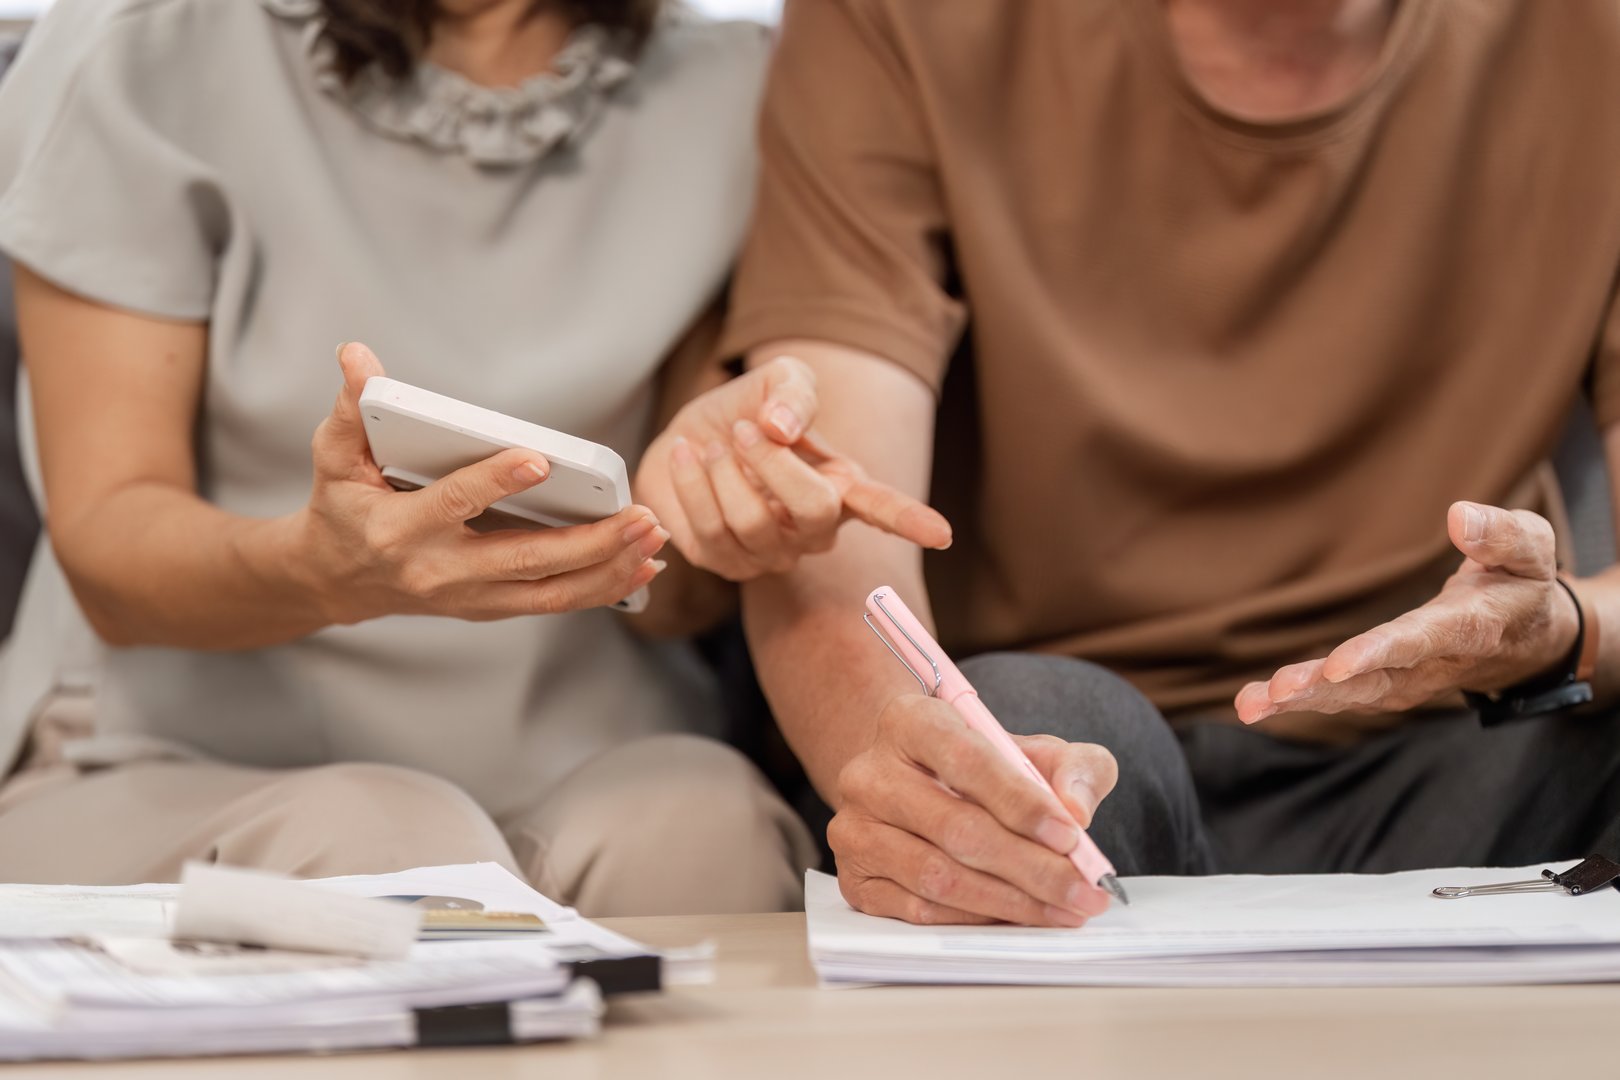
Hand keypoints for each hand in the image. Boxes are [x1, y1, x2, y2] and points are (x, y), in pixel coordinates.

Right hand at [295, 343, 666, 623]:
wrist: (335, 580)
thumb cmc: (342, 508)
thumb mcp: (335, 457)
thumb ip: (351, 408)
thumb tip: (356, 354)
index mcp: (399, 531)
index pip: (454, 504)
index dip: (496, 482)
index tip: (540, 460)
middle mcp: (440, 572)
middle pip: (524, 561)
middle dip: (589, 542)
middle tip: (639, 515)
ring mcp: (470, 596)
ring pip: (550, 592)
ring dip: (609, 567)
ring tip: (653, 536)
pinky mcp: (492, 606)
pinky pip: (555, 602)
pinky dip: (603, 588)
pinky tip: (643, 566)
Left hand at [636, 356, 952, 580]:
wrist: (688, 437)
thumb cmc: (747, 414)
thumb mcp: (777, 381)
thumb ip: (791, 392)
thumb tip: (780, 427)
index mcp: (843, 486)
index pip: (882, 508)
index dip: (910, 520)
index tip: (941, 534)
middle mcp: (814, 530)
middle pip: (813, 509)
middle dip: (771, 462)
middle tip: (745, 428)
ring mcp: (770, 553)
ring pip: (749, 520)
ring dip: (721, 470)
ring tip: (712, 446)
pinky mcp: (724, 562)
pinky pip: (706, 530)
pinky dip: (690, 483)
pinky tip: (690, 459)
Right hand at [829, 694, 1118, 925]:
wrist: (917, 787)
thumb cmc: (984, 771)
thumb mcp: (1037, 751)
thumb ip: (1074, 768)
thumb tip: (1076, 811)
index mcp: (910, 721)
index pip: (966, 758)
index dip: (1020, 801)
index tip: (1070, 835)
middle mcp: (869, 774)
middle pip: (955, 827)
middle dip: (1031, 867)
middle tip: (1083, 891)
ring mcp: (854, 829)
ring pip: (937, 876)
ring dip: (1010, 901)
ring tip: (1063, 909)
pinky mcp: (854, 879)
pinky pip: (919, 911)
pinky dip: (976, 920)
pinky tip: (1015, 917)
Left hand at [1235, 501, 1579, 722]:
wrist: (1533, 640)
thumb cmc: (1522, 584)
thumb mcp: (1530, 550)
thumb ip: (1500, 535)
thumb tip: (1457, 516)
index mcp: (1470, 628)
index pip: (1421, 640)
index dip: (1380, 651)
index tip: (1341, 662)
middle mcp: (1435, 664)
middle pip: (1376, 680)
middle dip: (1326, 686)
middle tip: (1277, 690)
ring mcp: (1410, 681)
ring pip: (1353, 697)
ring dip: (1302, 700)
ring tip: (1250, 704)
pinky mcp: (1389, 686)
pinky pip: (1343, 698)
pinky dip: (1300, 703)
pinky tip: (1257, 704)